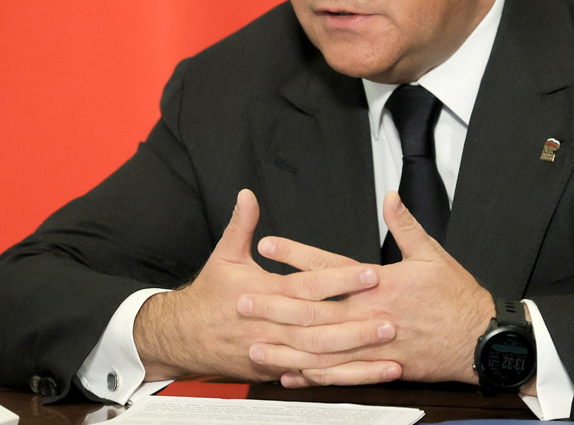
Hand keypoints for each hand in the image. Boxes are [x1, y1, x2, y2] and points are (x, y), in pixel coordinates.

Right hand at [133, 189, 395, 380]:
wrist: (182, 337)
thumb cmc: (207, 297)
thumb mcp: (224, 255)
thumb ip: (241, 225)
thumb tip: (248, 195)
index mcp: (263, 294)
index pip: (308, 286)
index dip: (340, 279)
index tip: (369, 273)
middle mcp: (271, 326)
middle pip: (319, 327)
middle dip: (356, 325)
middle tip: (391, 320)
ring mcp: (274, 353)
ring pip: (320, 358)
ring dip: (355, 357)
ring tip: (389, 353)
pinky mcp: (276, 371)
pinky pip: (313, 377)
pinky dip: (340, 378)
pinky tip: (367, 375)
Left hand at [245, 191, 495, 386]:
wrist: (480, 340)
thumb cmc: (458, 298)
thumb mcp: (432, 253)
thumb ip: (405, 224)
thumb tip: (390, 197)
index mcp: (378, 283)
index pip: (327, 265)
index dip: (295, 255)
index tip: (267, 246)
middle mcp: (369, 314)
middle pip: (313, 310)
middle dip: (275, 306)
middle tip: (243, 301)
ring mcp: (372, 345)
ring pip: (320, 349)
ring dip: (286, 347)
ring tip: (255, 344)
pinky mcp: (379, 367)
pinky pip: (340, 375)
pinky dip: (314, 376)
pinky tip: (291, 374)